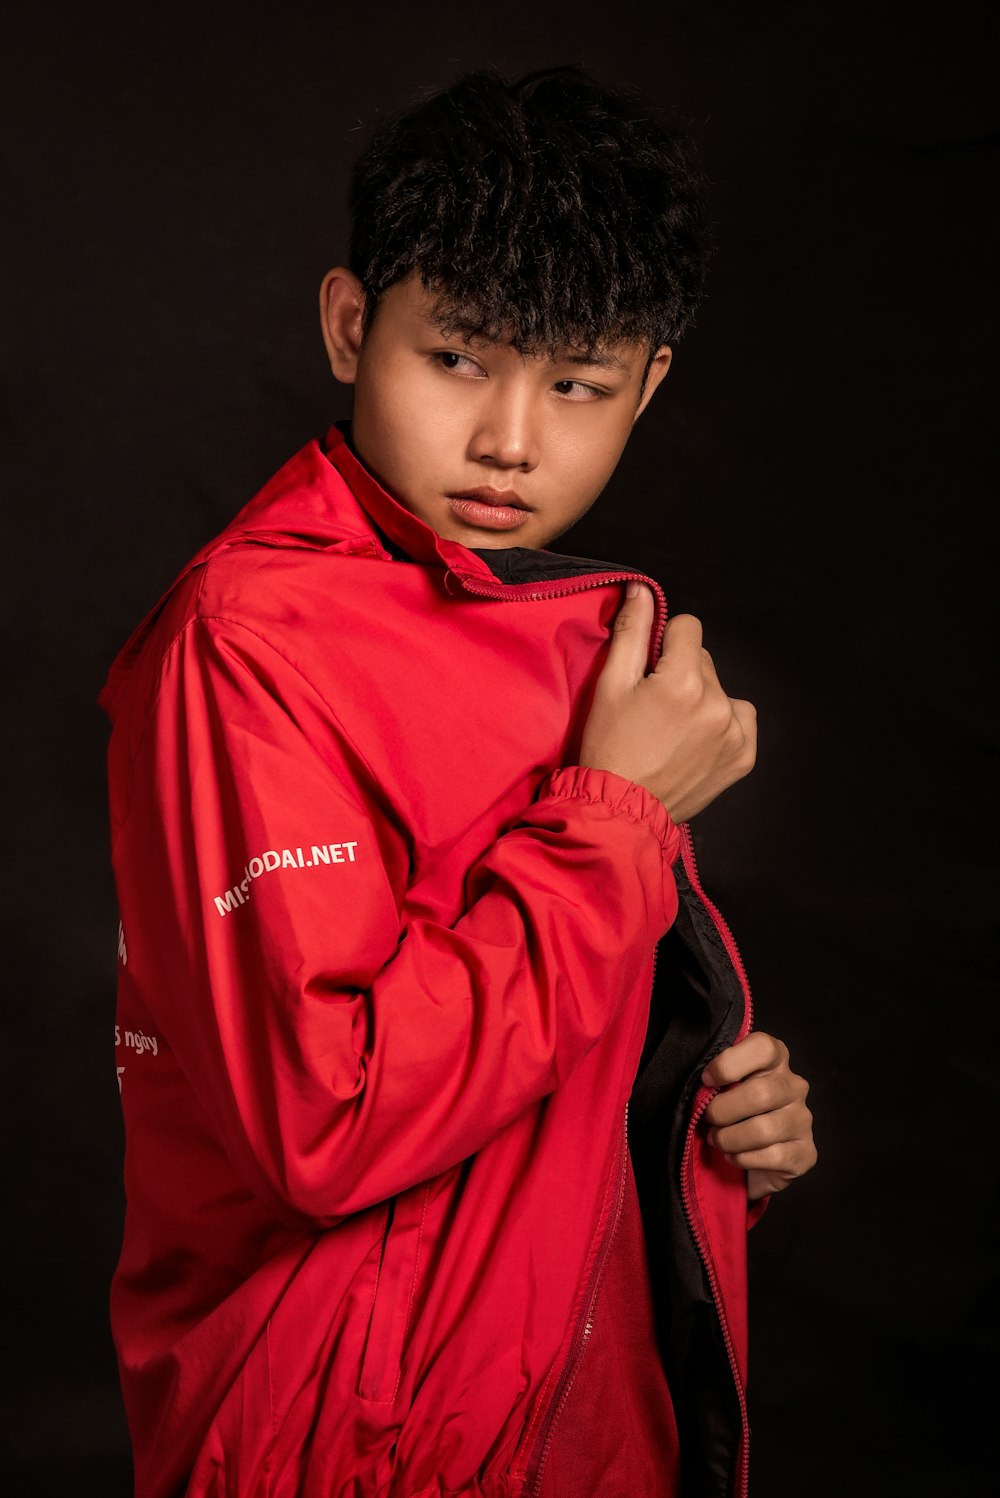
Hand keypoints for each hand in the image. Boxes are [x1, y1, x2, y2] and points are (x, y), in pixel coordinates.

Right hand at [579, 584, 756, 821]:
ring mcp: (735, 733)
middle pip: (704, 660)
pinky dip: (721, 725)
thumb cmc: (609, 747)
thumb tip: (642, 590)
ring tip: (672, 730)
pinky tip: (694, 742)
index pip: (688, 627)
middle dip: (681, 674)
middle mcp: (717, 704)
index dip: (664, 644)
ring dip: (701, 699)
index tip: (648, 672)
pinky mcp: (743, 756)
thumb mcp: (609, 686)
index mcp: (684, 681)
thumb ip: (631, 632)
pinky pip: (740, 719)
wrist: (621, 812)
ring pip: (720, 689)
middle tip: (653, 708)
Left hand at [701, 1031, 816, 1201]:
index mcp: (776, 1060)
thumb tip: (703, 1084)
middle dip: (723, 1111)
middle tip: (708, 1119)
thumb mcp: (723, 1086)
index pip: (762, 1048)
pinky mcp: (806, 1152)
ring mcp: (803, 1120)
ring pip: (763, 1130)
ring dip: (730, 1139)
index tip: (706, 1080)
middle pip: (760, 1093)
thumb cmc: (732, 1111)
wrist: (752, 1155)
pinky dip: (743, 1159)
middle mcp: (795, 1086)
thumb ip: (718, 1078)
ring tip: (717, 1140)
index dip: (728, 1064)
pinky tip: (734, 1156)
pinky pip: (772, 1157)